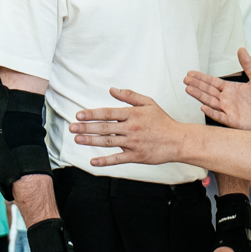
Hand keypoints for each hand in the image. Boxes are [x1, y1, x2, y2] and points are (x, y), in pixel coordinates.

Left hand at [70, 89, 187, 166]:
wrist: (178, 141)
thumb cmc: (163, 121)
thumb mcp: (149, 103)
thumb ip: (130, 96)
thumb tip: (112, 90)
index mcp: (133, 114)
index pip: (108, 113)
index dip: (92, 114)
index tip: (79, 115)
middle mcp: (131, 128)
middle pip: (104, 128)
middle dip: (86, 128)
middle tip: (72, 128)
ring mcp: (133, 143)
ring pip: (108, 142)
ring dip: (91, 141)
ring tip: (77, 139)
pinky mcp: (136, 156)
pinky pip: (118, 159)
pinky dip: (105, 161)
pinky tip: (93, 161)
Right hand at [186, 48, 250, 130]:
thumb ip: (248, 64)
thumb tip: (241, 49)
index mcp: (231, 89)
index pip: (213, 82)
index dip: (201, 78)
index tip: (191, 73)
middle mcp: (227, 100)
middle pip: (208, 91)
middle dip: (197, 84)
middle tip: (185, 79)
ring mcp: (228, 110)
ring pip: (210, 102)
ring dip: (199, 96)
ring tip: (188, 89)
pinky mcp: (232, 121)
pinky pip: (219, 116)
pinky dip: (211, 112)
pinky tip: (203, 107)